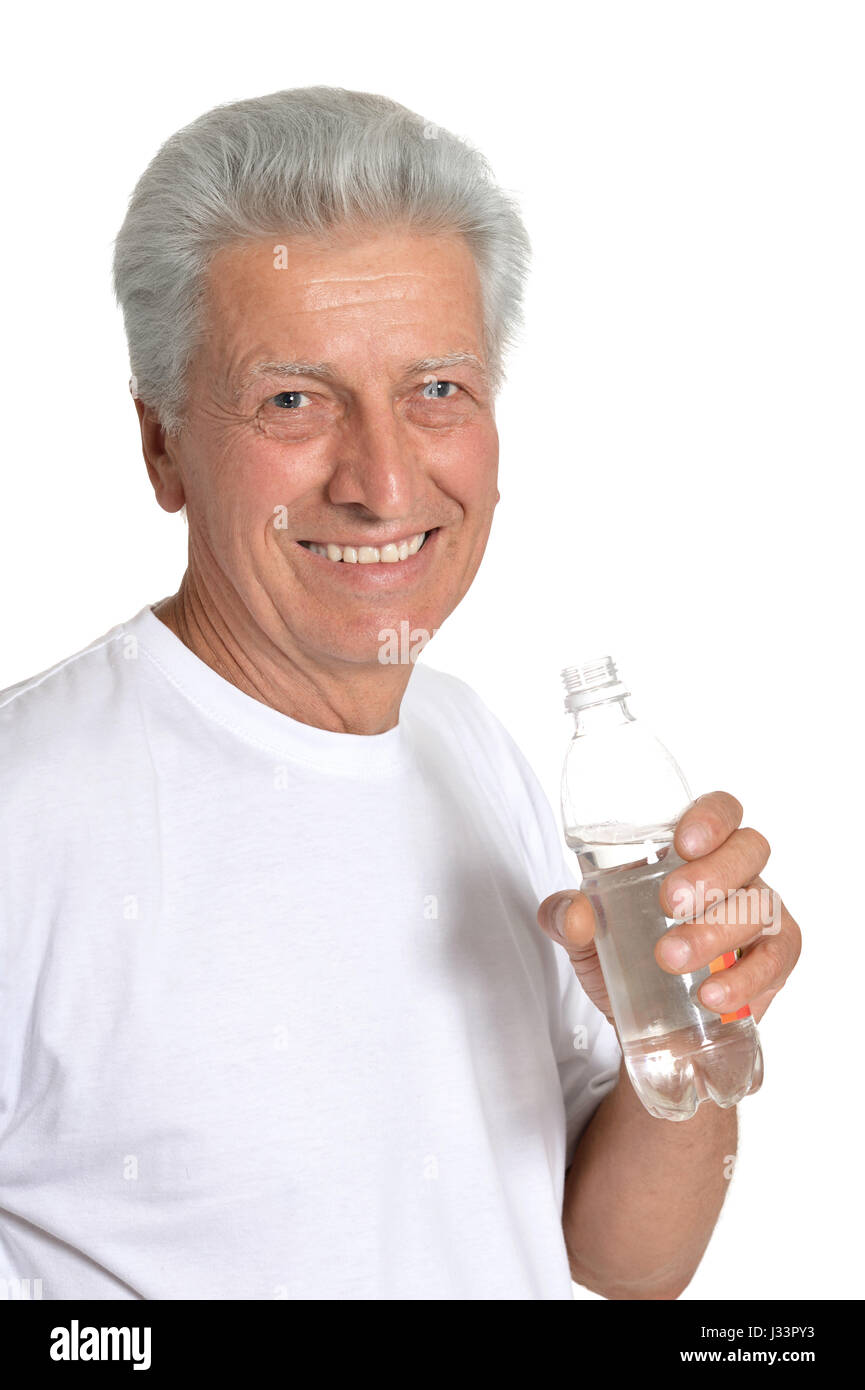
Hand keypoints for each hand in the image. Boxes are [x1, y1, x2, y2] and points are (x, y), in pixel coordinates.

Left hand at [537, 791, 800, 1026]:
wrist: (644, 1020)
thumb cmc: (622, 955)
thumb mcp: (584, 935)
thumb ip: (567, 917)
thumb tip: (576, 915)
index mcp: (692, 852)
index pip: (721, 811)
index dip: (711, 818)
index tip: (683, 843)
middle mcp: (735, 875)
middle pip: (750, 850)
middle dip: (713, 873)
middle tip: (669, 904)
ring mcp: (759, 917)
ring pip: (762, 907)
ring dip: (717, 932)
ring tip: (671, 958)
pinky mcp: (771, 963)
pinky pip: (775, 961)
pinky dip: (745, 980)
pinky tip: (710, 995)